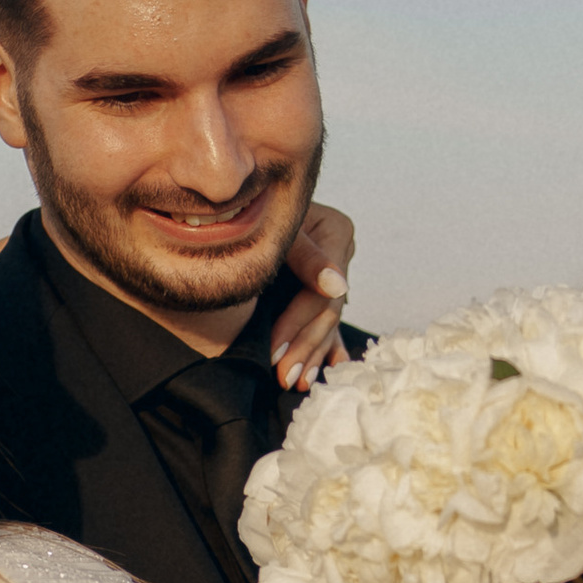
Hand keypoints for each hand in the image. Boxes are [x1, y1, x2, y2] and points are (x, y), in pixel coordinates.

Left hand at [270, 204, 354, 392]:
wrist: (242, 200)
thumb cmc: (255, 210)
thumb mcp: (280, 229)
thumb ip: (307, 256)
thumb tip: (337, 286)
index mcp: (337, 233)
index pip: (321, 292)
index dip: (298, 325)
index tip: (274, 352)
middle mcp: (340, 255)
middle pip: (326, 311)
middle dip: (304, 348)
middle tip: (284, 377)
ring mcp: (334, 273)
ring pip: (327, 322)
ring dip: (313, 355)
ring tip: (295, 383)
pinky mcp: (322, 287)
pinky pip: (328, 323)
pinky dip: (325, 348)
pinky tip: (330, 371)